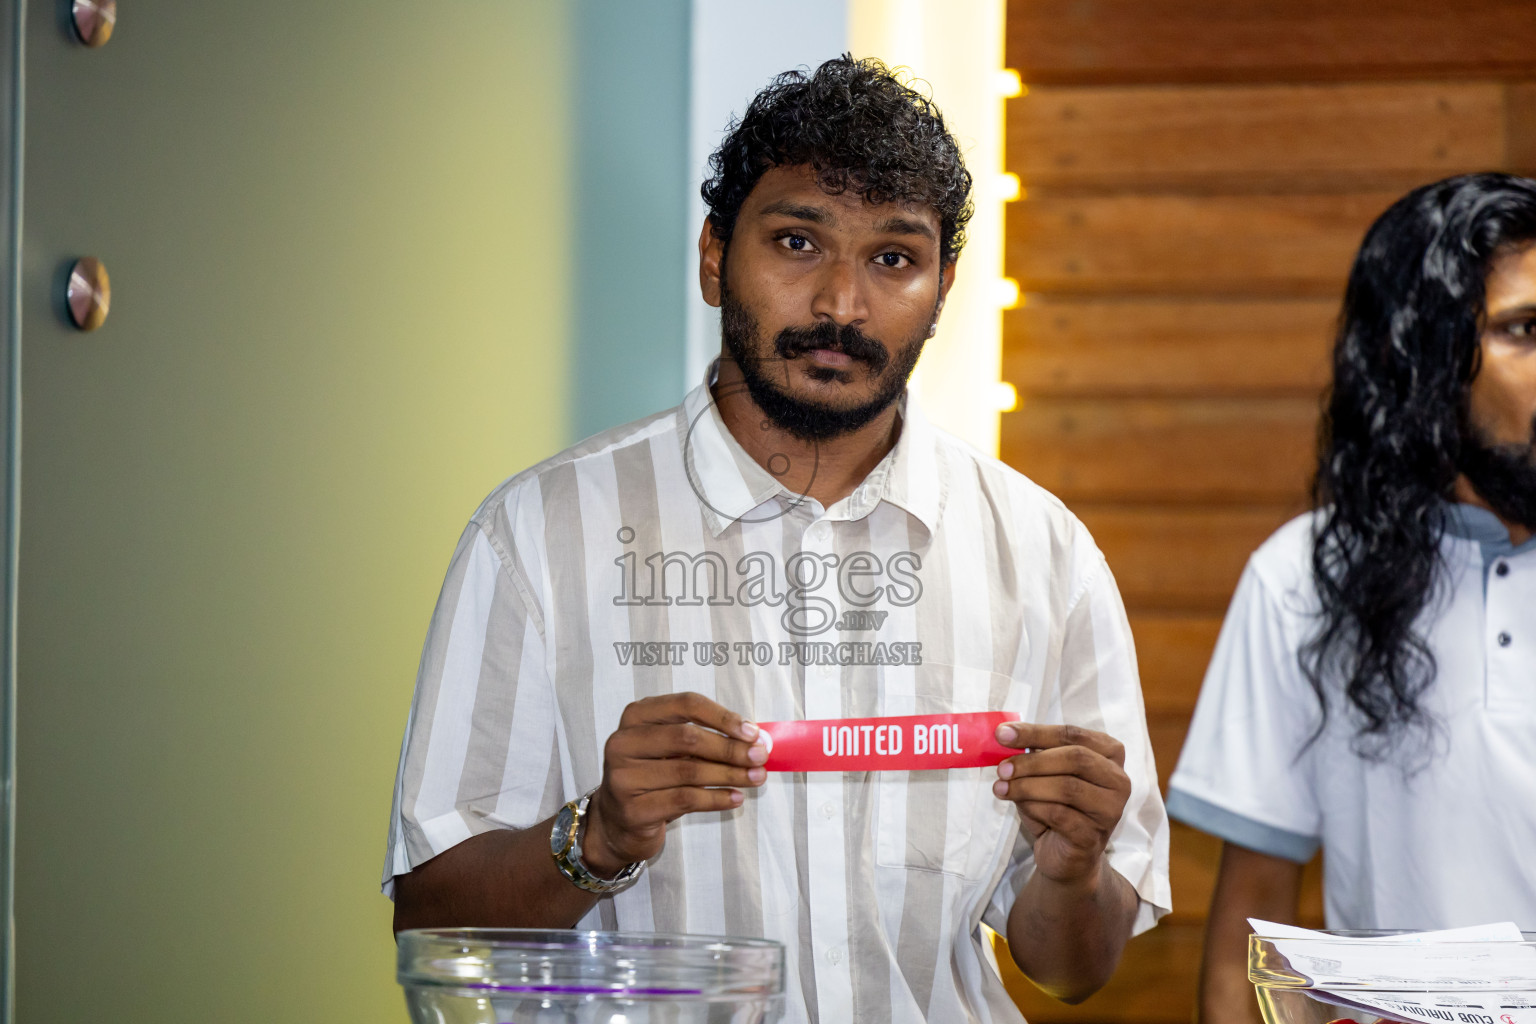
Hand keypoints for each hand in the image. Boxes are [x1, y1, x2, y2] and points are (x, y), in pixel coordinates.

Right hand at [583, 692, 767, 874]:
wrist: (617, 823)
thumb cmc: (654, 778)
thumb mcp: (672, 750)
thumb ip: (706, 739)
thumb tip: (755, 739)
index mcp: (637, 715)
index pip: (686, 705)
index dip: (722, 717)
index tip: (752, 732)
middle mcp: (624, 742)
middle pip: (688, 737)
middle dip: (730, 748)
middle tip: (760, 757)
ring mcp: (624, 777)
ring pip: (688, 771)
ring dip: (729, 774)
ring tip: (756, 778)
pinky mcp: (633, 809)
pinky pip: (685, 800)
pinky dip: (716, 798)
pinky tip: (735, 798)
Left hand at [991, 722, 1130, 886]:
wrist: (1066, 856)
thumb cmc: (1056, 807)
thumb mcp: (1044, 774)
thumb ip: (1032, 753)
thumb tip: (1005, 735)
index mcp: (1109, 754)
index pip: (1072, 735)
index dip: (1035, 732)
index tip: (1002, 734)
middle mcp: (1117, 780)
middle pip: (1076, 758)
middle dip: (1032, 761)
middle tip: (1002, 768)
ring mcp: (1110, 810)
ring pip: (1067, 787)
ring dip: (1027, 786)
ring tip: (1001, 788)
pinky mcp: (1094, 836)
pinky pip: (1059, 815)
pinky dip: (1033, 807)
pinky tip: (1019, 806)